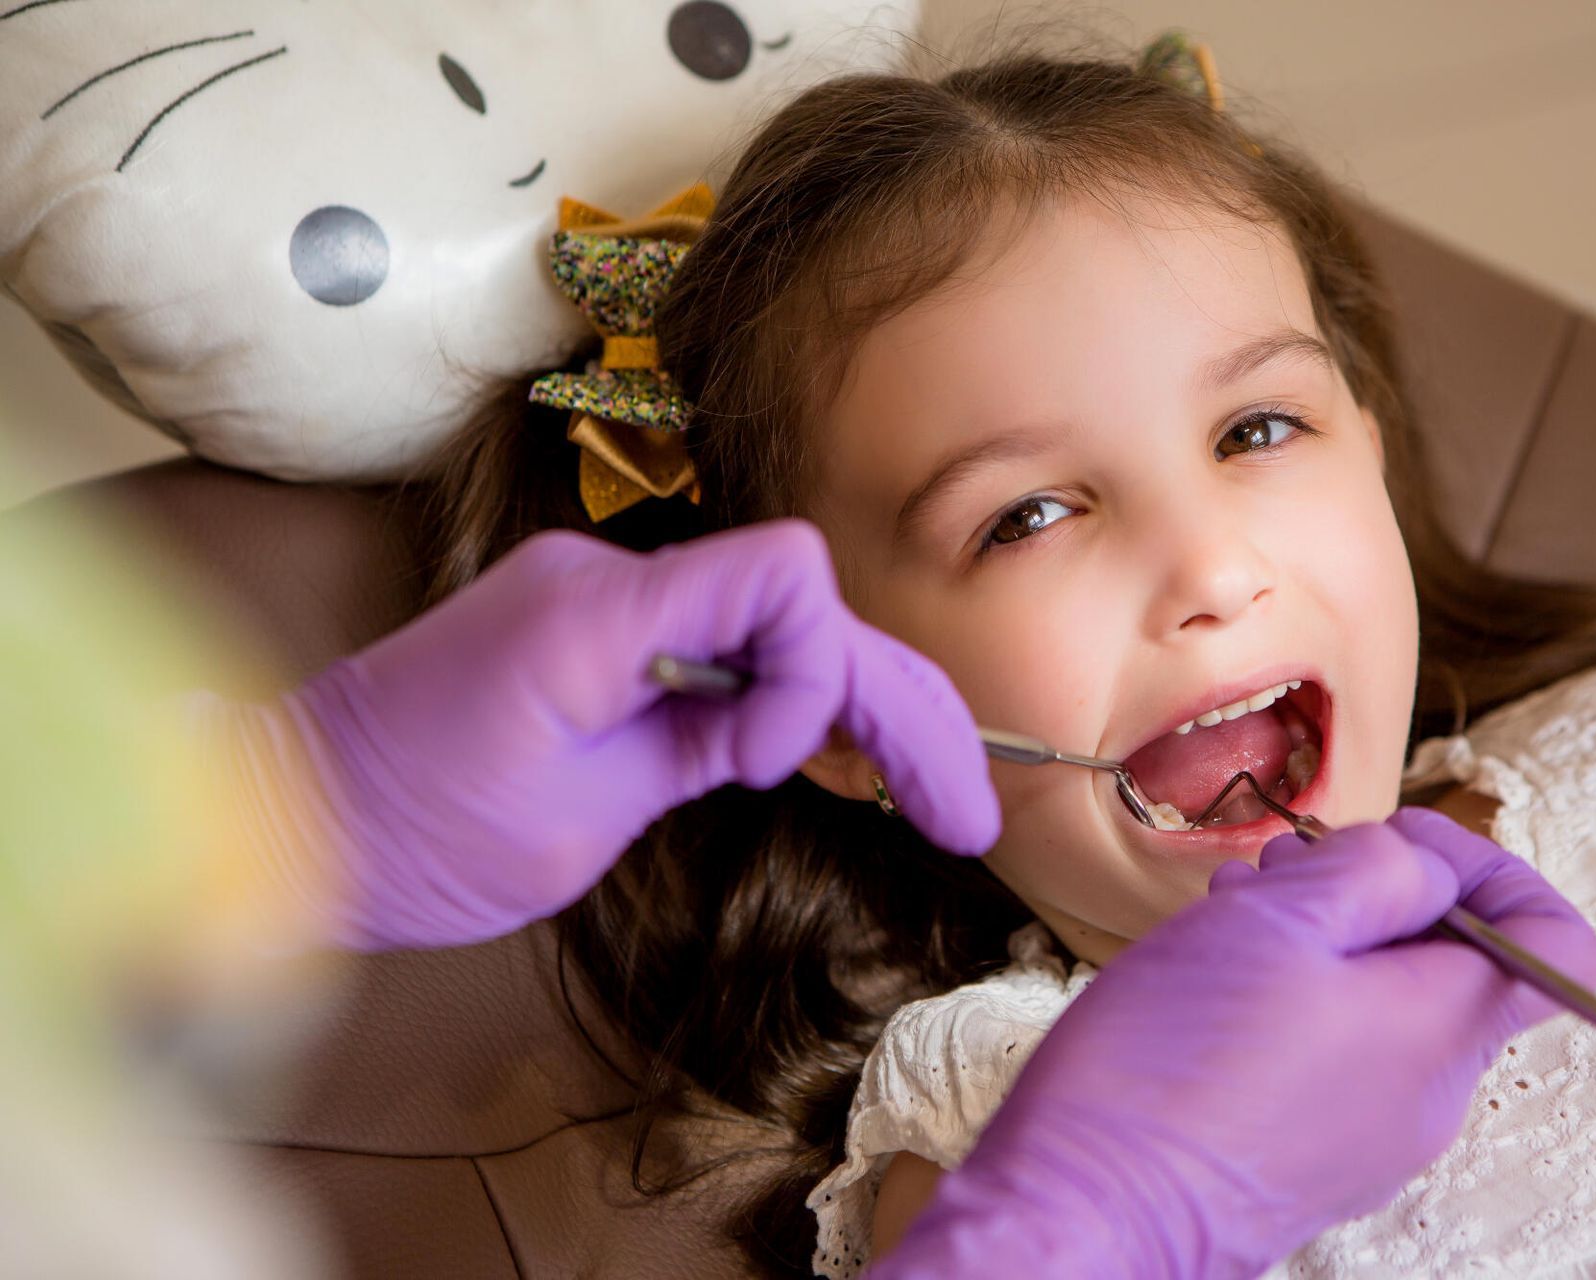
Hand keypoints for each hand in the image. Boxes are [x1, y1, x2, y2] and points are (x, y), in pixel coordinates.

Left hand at [209, 521, 998, 949]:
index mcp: (596, 611)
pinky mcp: (596, 628)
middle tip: (966, 812)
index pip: (783, 573)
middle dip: (894, 704)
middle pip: (804, 609)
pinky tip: (846, 761)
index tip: (768, 764)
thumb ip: (698, 743)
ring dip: (860, 709)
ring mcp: (600, 595)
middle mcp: (606, 577)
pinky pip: (721, 643)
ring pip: (775, 629)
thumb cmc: (416, 837)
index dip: (816, 671)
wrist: (299, 815)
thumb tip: (795, 722)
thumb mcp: (578, 817)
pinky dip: (790, 699)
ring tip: (940, 804)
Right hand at [876, 809, 1595, 1279]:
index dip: (1488, 869)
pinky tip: (1212, 980)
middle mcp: (1427, 1095)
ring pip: (1382, 1005)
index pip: (1556, 942)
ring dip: (1318, 940)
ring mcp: (1369, 1137)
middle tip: (1280, 872)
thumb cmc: (1172, 1064)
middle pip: (1452, 964)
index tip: (1397, 844)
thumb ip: (1374, 872)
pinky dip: (1291, 1000)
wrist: (1083, 1207)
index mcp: (1442, 1030)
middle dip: (1372, 894)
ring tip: (1228, 917)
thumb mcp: (1278, 918)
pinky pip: (1336, 1057)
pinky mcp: (1308, 1158)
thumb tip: (1426, 867)